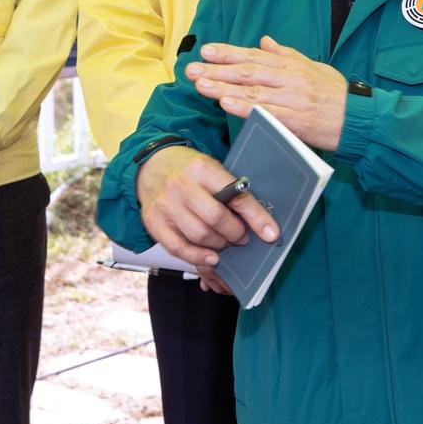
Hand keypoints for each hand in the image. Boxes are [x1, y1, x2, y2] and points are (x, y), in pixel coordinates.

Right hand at [136, 145, 279, 269]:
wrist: (152, 165)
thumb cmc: (188, 170)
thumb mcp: (212, 169)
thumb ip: (232, 191)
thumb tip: (262, 223)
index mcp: (202, 169)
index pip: (235, 195)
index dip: (256, 217)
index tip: (270, 234)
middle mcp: (181, 186)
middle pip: (215, 219)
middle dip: (235, 233)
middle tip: (241, 237)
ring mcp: (165, 205)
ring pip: (198, 235)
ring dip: (218, 245)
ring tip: (225, 243)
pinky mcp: (153, 222)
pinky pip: (178, 248)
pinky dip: (197, 257)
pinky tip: (211, 257)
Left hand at [186, 36, 347, 150]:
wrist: (358, 118)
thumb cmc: (336, 94)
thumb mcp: (313, 66)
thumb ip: (287, 54)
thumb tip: (265, 41)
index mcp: (292, 65)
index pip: (254, 56)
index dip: (228, 52)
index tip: (206, 50)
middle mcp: (289, 78)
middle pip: (247, 71)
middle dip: (217, 69)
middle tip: (192, 69)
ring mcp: (291, 99)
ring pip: (252, 91)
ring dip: (223, 87)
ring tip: (201, 85)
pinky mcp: (295, 120)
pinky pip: (266, 112)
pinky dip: (245, 107)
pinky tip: (226, 104)